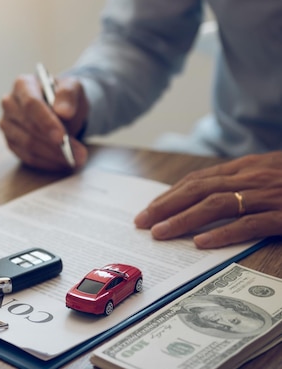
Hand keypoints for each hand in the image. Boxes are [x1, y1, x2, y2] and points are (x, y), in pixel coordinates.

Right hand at [0, 74, 88, 170]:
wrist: (60, 108)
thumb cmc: (64, 96)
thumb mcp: (73, 87)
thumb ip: (68, 94)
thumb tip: (63, 112)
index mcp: (23, 85)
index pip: (31, 104)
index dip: (46, 122)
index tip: (62, 137)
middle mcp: (10, 104)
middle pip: (28, 127)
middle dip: (54, 144)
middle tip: (78, 154)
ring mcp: (7, 124)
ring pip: (27, 145)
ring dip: (53, 156)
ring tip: (75, 160)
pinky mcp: (11, 142)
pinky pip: (27, 157)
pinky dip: (47, 162)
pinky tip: (63, 163)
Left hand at [134, 152, 281, 247]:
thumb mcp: (270, 172)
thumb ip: (242, 181)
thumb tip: (208, 196)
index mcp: (246, 167)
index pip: (198, 179)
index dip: (171, 194)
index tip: (150, 209)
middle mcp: (252, 178)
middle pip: (199, 189)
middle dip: (166, 206)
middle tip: (142, 222)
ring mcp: (267, 196)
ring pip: (216, 204)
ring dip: (184, 219)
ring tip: (160, 233)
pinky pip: (249, 224)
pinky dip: (223, 233)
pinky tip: (201, 242)